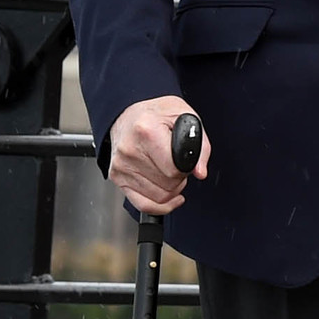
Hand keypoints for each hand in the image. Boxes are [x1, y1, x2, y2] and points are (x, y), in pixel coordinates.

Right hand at [107, 96, 206, 214]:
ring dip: (171, 190)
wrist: (129, 113)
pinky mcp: (117, 177)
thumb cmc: (156, 114)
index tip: (185, 160)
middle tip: (178, 165)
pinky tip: (170, 198)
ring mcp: (122, 165)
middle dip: (180, 179)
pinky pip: (143, 205)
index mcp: (146, 131)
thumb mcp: (186, 118)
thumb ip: (200, 146)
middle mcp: (130, 150)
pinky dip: (161, 206)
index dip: (186, 168)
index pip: (174, 170)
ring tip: (170, 173)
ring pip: (159, 197)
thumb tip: (200, 172)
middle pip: (167, 185)